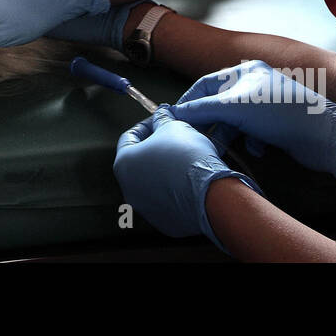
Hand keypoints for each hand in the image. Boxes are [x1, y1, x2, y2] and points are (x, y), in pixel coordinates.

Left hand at [114, 106, 260, 249]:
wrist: (210, 195)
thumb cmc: (188, 159)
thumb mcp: (173, 126)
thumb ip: (162, 119)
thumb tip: (161, 114)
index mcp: (124, 163)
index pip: (129, 137)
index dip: (146, 125)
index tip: (158, 121)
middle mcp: (129, 188)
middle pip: (140, 161)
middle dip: (156, 147)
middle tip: (172, 138)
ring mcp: (145, 207)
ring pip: (153, 182)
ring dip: (165, 169)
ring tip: (184, 158)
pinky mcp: (163, 220)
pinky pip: (167, 200)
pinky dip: (175, 189)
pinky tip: (189, 179)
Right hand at [170, 60, 335, 184]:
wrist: (324, 136)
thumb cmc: (280, 113)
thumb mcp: (234, 108)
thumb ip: (201, 110)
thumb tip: (173, 113)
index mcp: (245, 72)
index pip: (206, 83)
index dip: (189, 101)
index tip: (176, 118)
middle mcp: (254, 85)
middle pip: (219, 104)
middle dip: (212, 122)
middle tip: (199, 137)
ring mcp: (266, 106)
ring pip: (234, 121)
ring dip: (231, 134)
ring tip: (228, 145)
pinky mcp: (274, 125)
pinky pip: (250, 132)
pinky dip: (250, 141)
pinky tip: (258, 147)